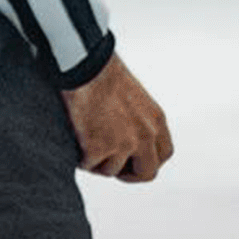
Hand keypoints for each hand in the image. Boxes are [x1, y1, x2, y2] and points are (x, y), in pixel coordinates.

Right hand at [59, 53, 172, 181]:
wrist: (84, 65)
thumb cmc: (102, 74)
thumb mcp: (135, 99)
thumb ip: (138, 122)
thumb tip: (129, 145)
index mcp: (156, 121)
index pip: (164, 154)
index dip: (148, 162)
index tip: (133, 162)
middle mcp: (145, 135)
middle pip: (147, 172)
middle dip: (128, 174)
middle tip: (109, 165)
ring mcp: (124, 144)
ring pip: (111, 170)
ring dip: (97, 161)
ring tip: (85, 138)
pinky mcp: (99, 148)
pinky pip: (88, 165)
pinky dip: (79, 157)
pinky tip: (75, 137)